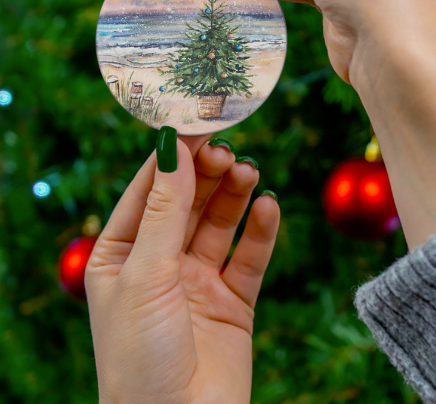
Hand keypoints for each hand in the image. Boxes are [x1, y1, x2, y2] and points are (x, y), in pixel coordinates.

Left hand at [85, 133, 279, 403]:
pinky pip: (250, 256)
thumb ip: (165, 210)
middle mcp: (160, 264)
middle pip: (188, 202)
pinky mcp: (234, 300)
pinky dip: (261, 230)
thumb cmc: (139, 357)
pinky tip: (268, 207)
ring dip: (235, 195)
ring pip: (220, 223)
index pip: (148, 191)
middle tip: (228, 150)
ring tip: (248, 172)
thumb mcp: (145, 274)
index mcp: (121, 255)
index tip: (197, 124)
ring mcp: (198, 281)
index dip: (173, 157)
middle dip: (207, 175)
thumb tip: (173, 147)